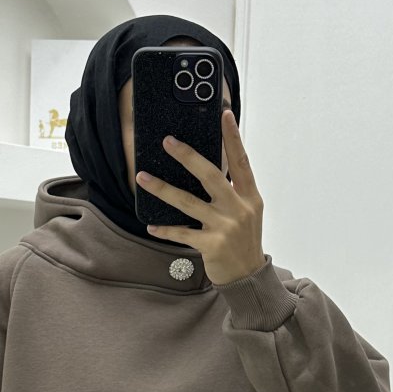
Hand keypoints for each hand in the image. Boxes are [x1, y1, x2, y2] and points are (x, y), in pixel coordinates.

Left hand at [137, 109, 266, 285]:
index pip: (241, 161)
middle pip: (211, 175)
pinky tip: (151, 225)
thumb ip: (232, 191)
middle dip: (188, 156)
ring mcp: (225, 227)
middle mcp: (239, 208)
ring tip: (142, 178)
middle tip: (167, 142)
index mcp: (250, 197)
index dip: (233, 137)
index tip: (224, 114)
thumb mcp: (247, 212)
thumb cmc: (244, 241)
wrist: (248, 277)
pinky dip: (165, 229)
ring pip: (188, 203)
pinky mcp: (212, 245)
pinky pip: (182, 233)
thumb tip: (207, 166)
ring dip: (163, 189)